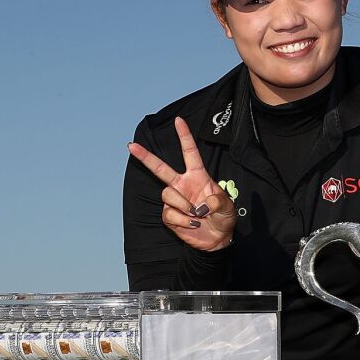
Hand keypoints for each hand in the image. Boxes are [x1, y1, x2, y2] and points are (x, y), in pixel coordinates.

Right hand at [128, 116, 235, 251]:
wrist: (217, 239)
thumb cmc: (223, 217)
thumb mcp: (228, 206)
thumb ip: (217, 201)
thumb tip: (199, 205)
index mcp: (198, 176)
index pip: (190, 152)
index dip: (184, 136)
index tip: (179, 120)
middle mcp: (183, 185)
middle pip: (160, 168)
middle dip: (145, 157)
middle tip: (131, 146)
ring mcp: (174, 200)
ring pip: (167, 195)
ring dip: (183, 206)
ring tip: (197, 215)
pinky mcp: (170, 216)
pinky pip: (169, 214)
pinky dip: (183, 221)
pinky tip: (192, 224)